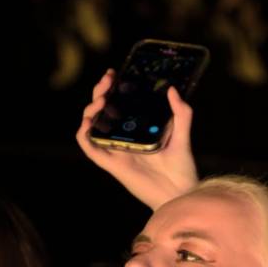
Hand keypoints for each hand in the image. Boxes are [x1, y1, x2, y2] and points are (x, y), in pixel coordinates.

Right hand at [76, 69, 198, 209]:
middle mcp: (122, 139)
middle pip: (102, 111)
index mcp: (135, 131)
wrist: (181, 193)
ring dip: (91, 109)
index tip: (114, 73)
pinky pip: (90, 148)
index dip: (111, 88)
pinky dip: (84, 133)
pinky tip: (90, 121)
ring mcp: (115, 151)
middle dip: (100, 92)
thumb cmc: (182, 169)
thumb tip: (173, 89)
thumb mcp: (182, 135)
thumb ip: (181, 113)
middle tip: (108, 79)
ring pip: (91, 126)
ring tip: (102, 98)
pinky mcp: (111, 164)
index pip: (117, 104)